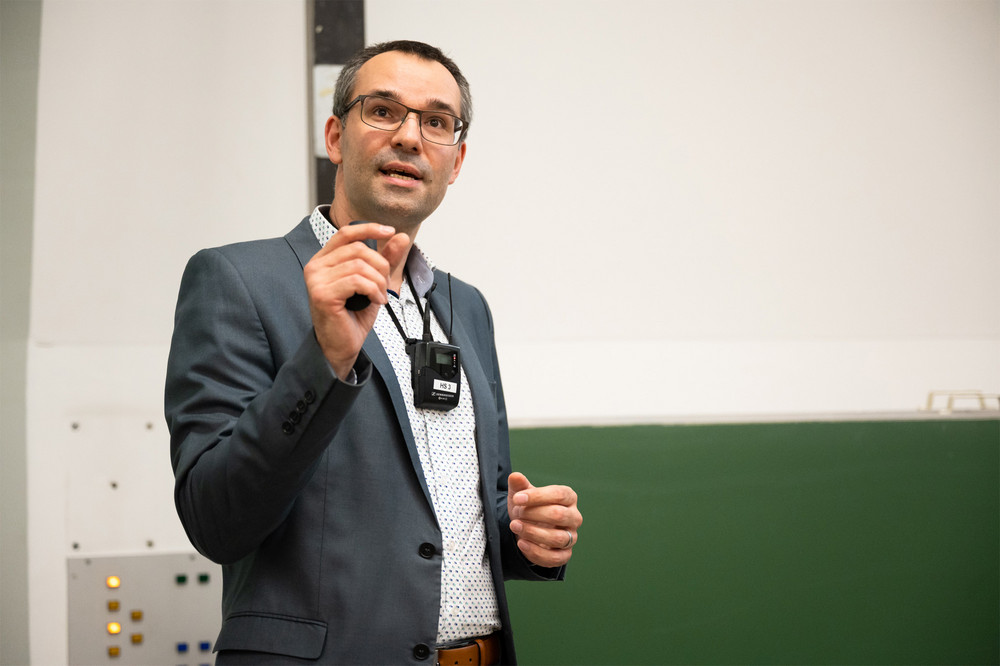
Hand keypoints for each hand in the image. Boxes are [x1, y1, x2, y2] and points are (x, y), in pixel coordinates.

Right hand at [304, 223, 409, 379]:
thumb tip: (400, 237)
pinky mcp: (322, 294)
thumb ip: (385, 259)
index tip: (391, 232)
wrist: (341, 345)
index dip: (370, 229)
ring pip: (360, 265)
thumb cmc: (353, 315)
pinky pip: (357, 281)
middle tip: (385, 285)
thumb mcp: (373, 282)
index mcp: (325, 259)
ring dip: (379, 281)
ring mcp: (316, 280)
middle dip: (381, 266)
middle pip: (358, 249)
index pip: (346, 233)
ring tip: (380, 296)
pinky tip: (375, 301)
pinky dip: (373, 290)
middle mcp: (316, 266)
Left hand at [507, 471, 581, 567]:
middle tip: (516, 514)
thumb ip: (519, 485)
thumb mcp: (522, 494)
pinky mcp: (565, 555)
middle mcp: (574, 517)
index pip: (558, 495)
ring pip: (558, 538)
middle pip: (559, 515)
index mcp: (568, 497)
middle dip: (534, 514)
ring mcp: (571, 537)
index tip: (518, 499)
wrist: (528, 527)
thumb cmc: (528, 507)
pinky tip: (521, 543)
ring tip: (514, 526)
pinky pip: (555, 558)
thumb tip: (514, 476)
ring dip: (533, 533)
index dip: (537, 497)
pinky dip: (536, 552)